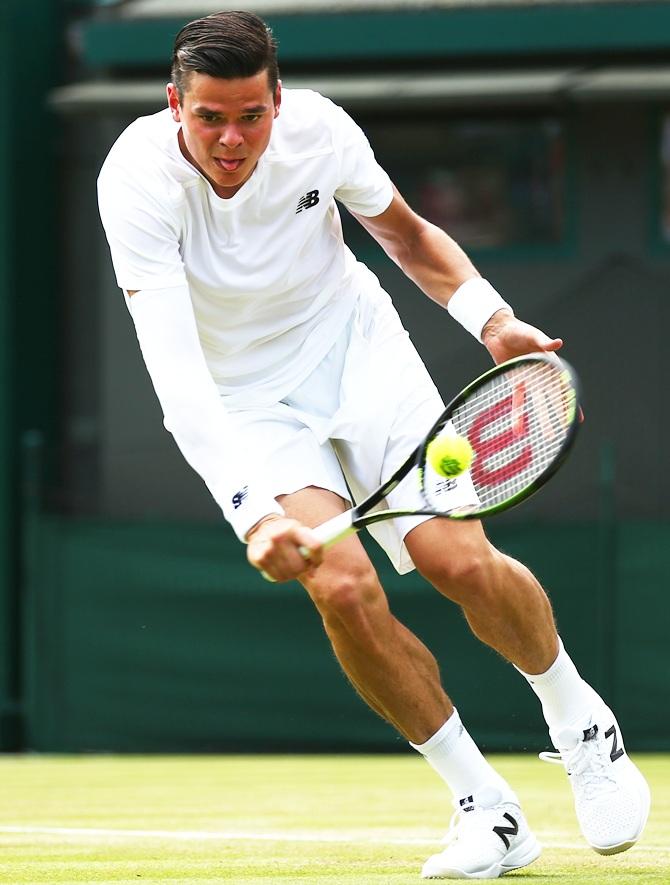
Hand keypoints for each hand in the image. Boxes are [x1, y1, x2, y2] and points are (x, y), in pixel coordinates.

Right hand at [246, 515, 322, 582]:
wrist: (261, 527)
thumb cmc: (286, 533)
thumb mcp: (299, 531)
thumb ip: (310, 546)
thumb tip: (313, 573)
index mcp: (293, 528)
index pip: (314, 546)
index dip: (318, 559)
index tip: (315, 563)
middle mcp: (279, 537)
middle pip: (300, 565)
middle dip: (303, 568)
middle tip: (301, 565)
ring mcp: (268, 548)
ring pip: (290, 574)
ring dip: (292, 574)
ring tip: (290, 566)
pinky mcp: (258, 558)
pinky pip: (277, 577)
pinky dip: (281, 576)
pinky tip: (280, 568)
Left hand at [482, 308, 583, 422]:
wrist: (500, 331)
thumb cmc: (519, 331)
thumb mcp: (532, 335)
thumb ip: (544, 342)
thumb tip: (558, 343)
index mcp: (551, 364)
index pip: (563, 386)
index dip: (571, 400)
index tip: (578, 416)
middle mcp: (542, 375)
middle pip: (552, 399)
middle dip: (558, 414)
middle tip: (564, 430)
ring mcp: (530, 380)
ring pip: (538, 404)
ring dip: (543, 419)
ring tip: (548, 436)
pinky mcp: (516, 382)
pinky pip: (518, 401)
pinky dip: (518, 414)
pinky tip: (518, 430)